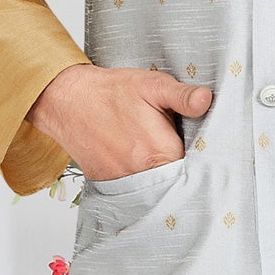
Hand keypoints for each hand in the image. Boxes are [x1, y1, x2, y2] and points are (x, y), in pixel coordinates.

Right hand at [27, 63, 212, 182]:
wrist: (68, 100)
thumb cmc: (111, 91)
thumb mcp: (153, 85)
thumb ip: (182, 96)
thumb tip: (206, 99)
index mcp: (160, 153)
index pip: (195, 167)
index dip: (200, 157)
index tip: (197, 146)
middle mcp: (143, 174)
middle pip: (175, 180)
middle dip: (179, 166)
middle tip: (170, 143)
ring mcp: (123, 182)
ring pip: (154, 186)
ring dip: (159, 174)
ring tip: (150, 149)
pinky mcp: (107, 184)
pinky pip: (133, 188)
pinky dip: (138, 177)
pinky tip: (135, 158)